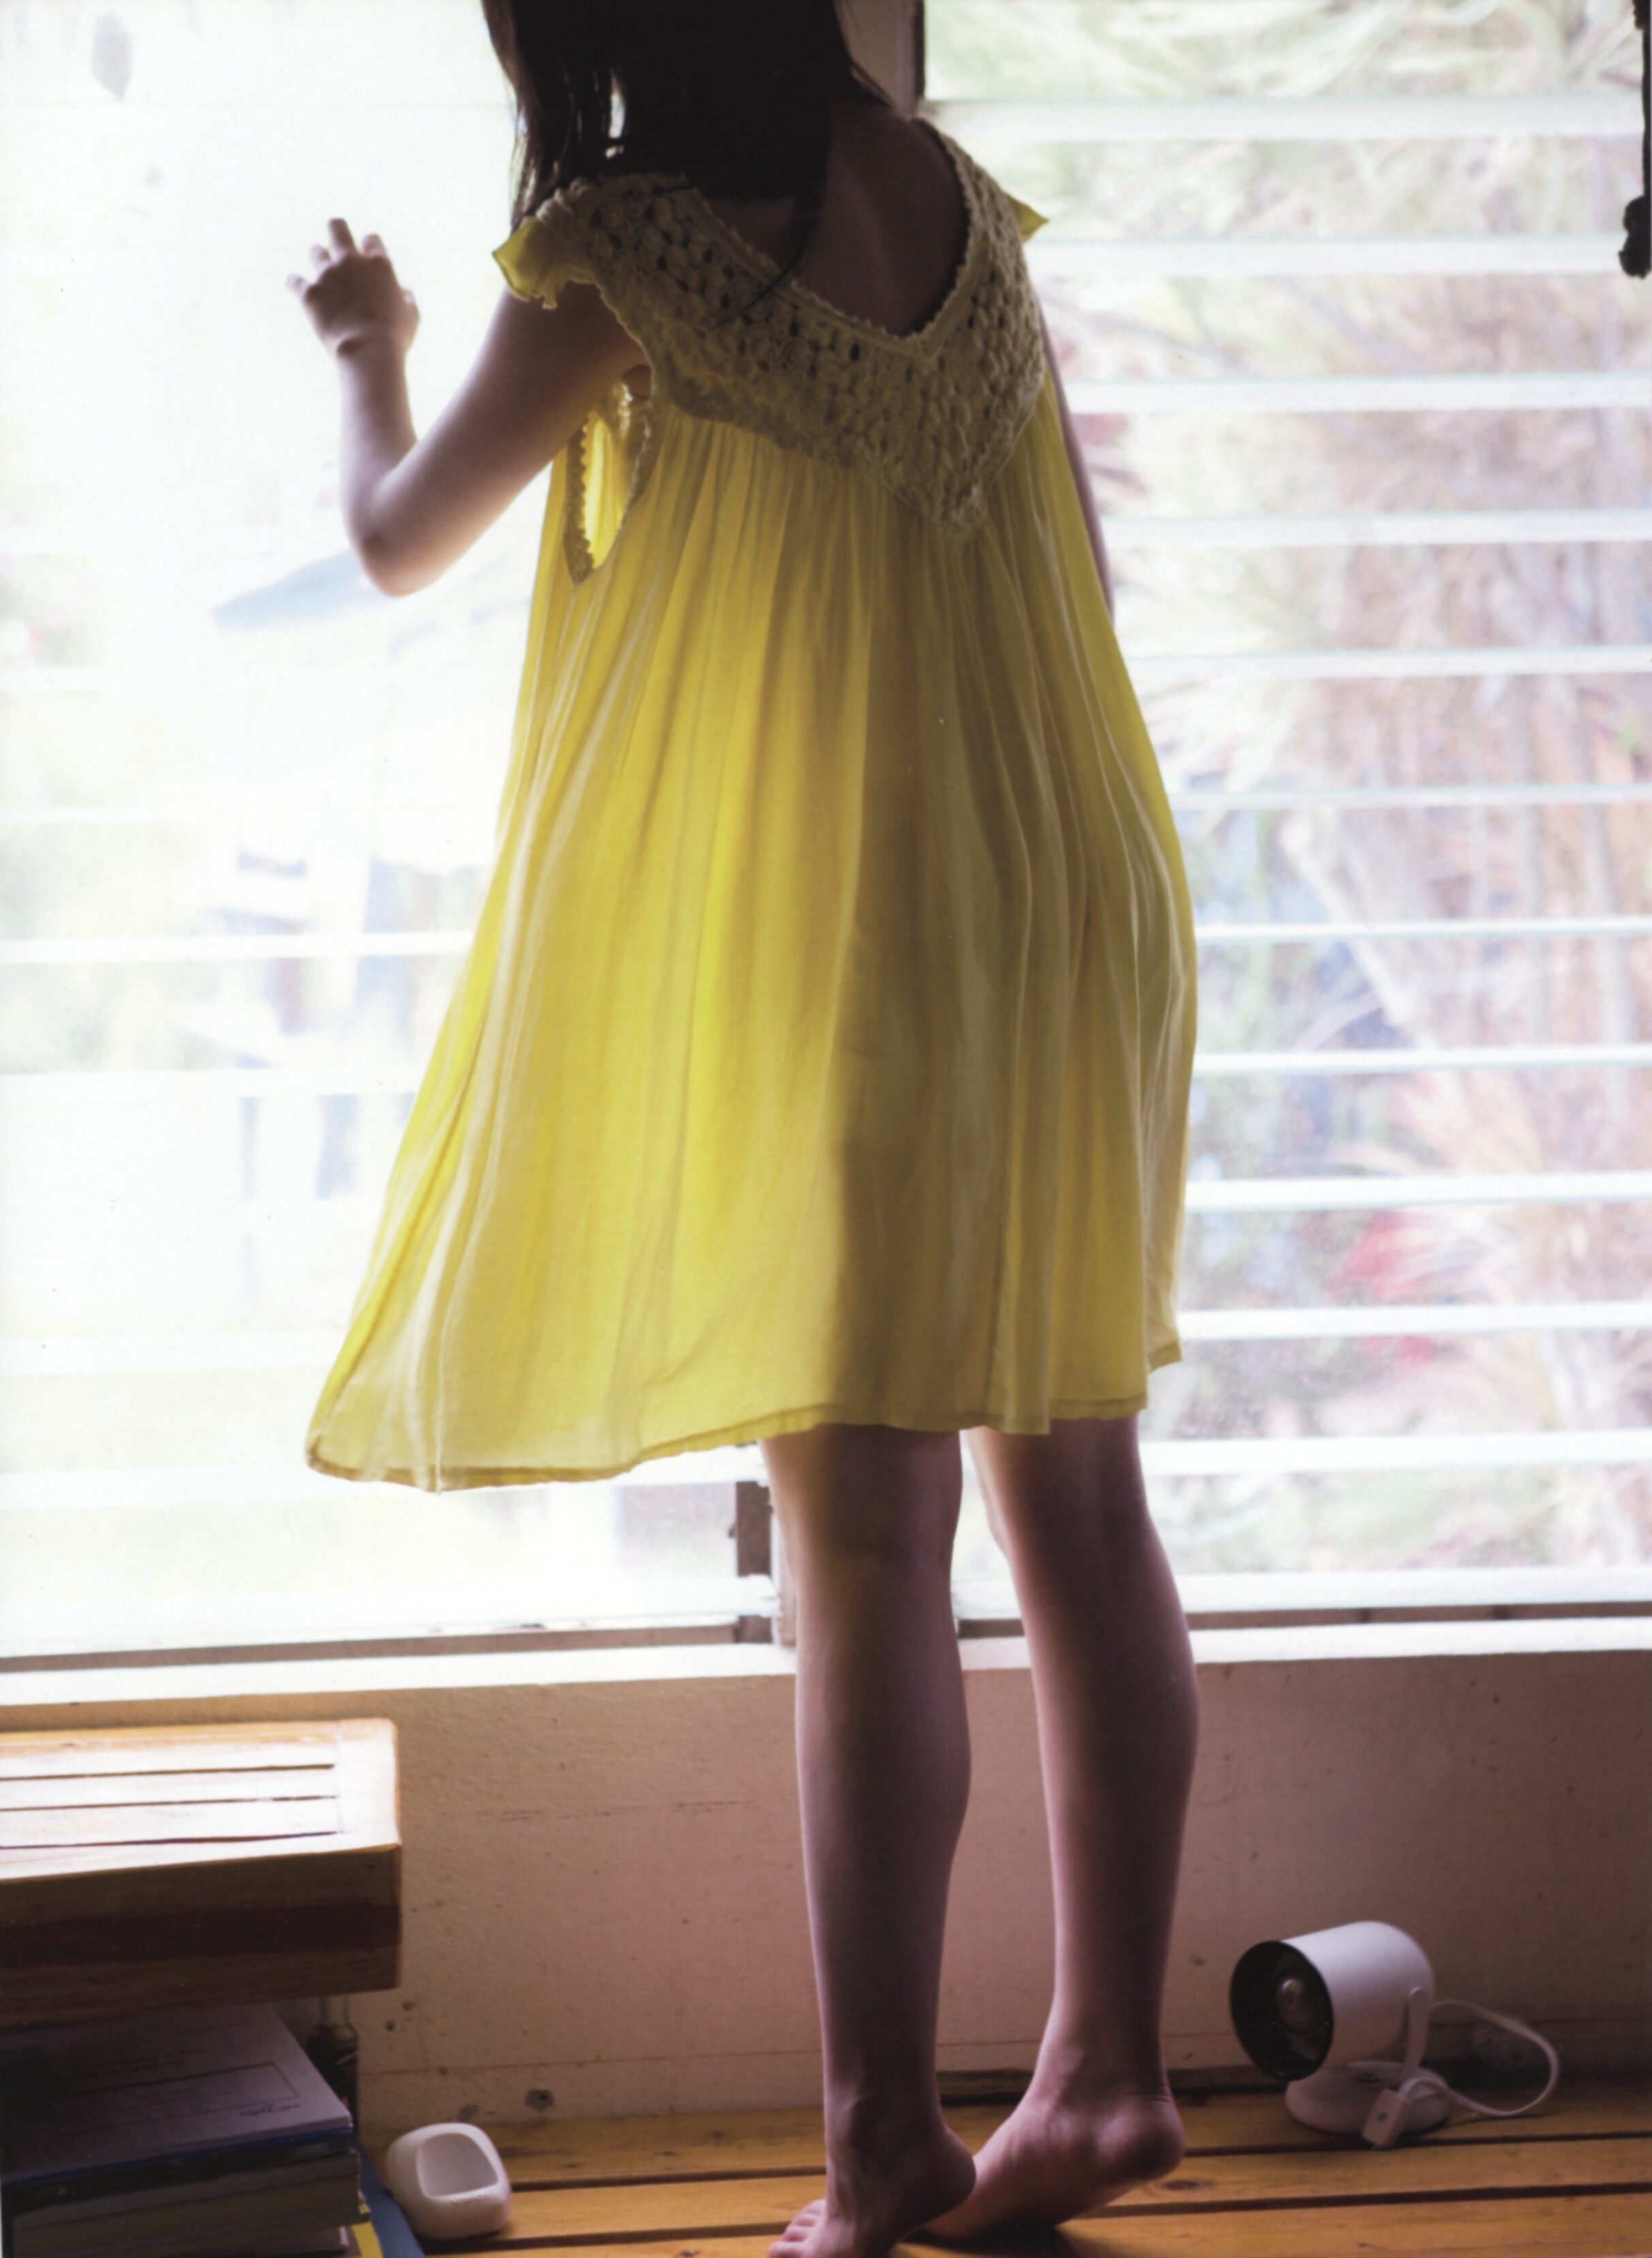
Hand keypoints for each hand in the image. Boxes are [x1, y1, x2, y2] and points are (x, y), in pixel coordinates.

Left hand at [289, 219, 419, 358]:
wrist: (368, 353)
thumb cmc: (394, 338)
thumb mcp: (411, 318)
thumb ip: (408, 300)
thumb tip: (405, 292)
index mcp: (379, 264)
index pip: (371, 239)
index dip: (368, 247)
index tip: (367, 257)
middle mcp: (351, 262)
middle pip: (337, 228)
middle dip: (335, 231)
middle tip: (334, 241)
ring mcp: (328, 275)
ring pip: (315, 250)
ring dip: (317, 257)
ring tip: (320, 271)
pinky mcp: (310, 293)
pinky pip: (294, 280)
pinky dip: (293, 282)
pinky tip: (293, 285)